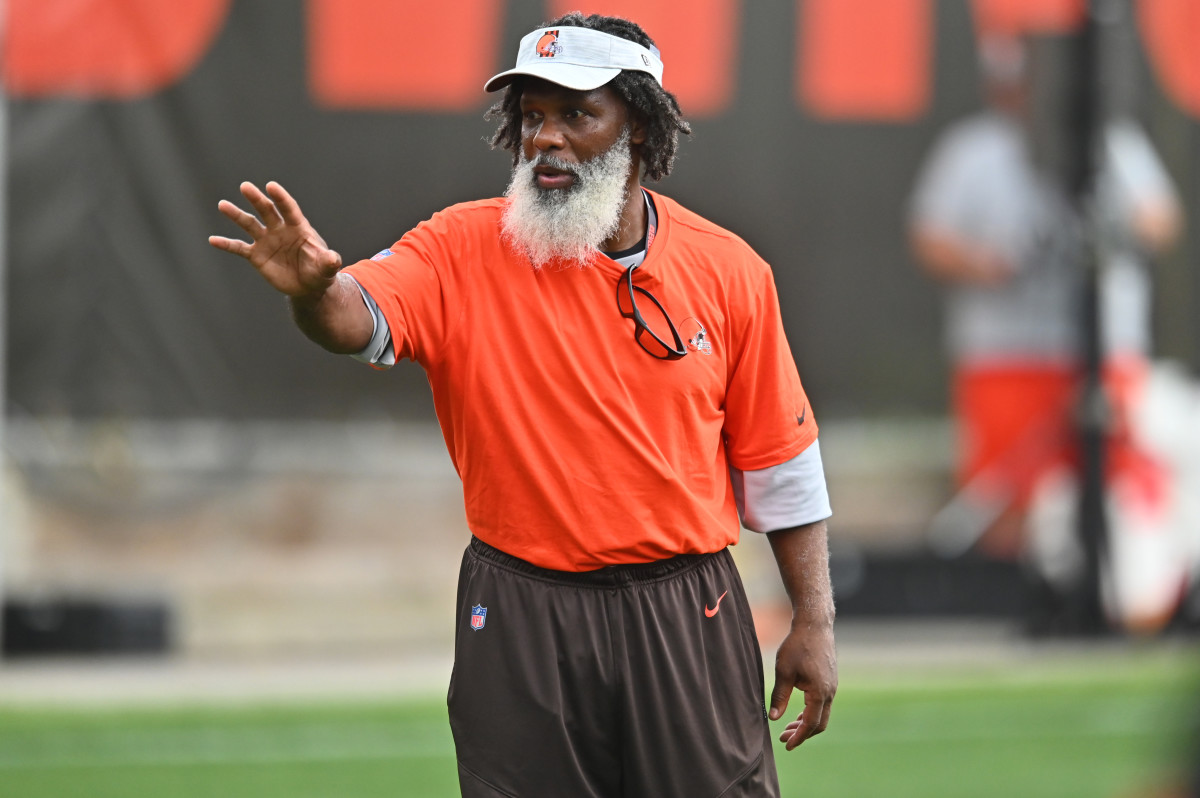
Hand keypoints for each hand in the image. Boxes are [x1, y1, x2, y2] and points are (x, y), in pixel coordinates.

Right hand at [209, 181, 341, 297]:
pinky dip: (226, 244)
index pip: (289, 209)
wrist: (308, 286)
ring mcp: (267, 241)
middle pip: (267, 211)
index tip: (271, 186)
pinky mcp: (256, 255)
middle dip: (257, 199)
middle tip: (246, 187)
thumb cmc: (320, 272)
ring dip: (236, 215)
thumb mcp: (327, 269)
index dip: (281, 198)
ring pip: (250, 224)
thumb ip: (329, 262)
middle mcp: (280, 230)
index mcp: (298, 228)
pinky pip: (239, 248)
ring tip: (223, 205)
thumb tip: (334, 259)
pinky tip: (213, 240)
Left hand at [769, 622, 836, 750]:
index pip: (810, 724)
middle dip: (802, 733)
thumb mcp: (784, 672)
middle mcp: (830, 692)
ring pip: (822, 714)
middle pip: (819, 723)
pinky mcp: (830, 680)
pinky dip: (811, 712)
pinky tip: (798, 712)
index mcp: (819, 693)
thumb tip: (773, 718)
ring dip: (806, 723)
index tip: (787, 745)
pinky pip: (823, 704)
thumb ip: (779, 696)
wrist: (814, 625)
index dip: (799, 737)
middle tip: (784, 738)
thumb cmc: (797, 646)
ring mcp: (832, 687)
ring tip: (788, 727)